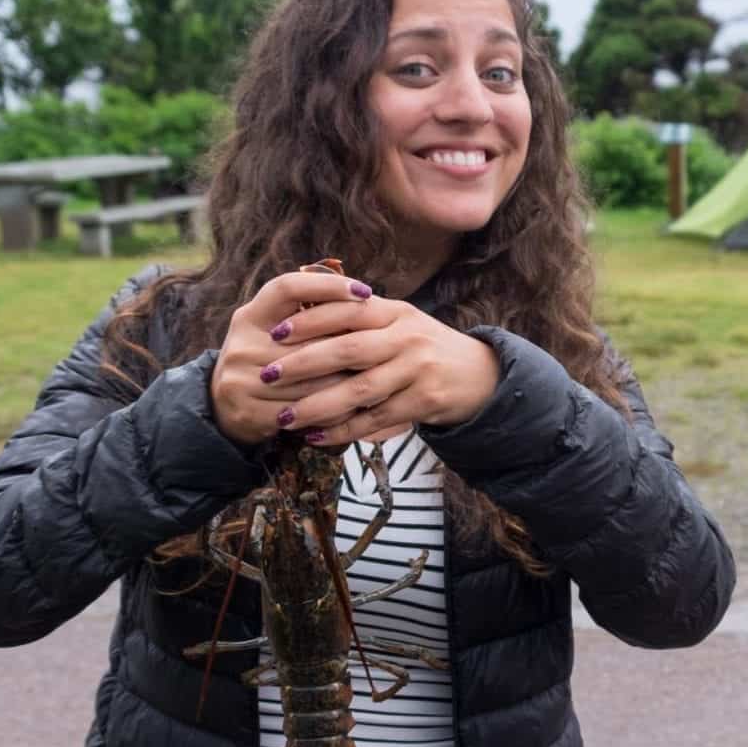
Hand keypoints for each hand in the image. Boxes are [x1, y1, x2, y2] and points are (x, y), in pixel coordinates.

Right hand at [209, 268, 376, 446]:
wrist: (223, 408)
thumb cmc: (265, 361)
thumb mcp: (272, 331)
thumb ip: (306, 316)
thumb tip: (363, 297)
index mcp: (249, 316)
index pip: (287, 288)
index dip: (327, 286)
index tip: (365, 291)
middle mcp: (241, 344)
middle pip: (308, 340)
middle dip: (350, 345)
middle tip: (387, 344)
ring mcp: (241, 379)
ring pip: (311, 381)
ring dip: (348, 384)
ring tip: (379, 379)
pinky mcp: (249, 412)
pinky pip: (303, 412)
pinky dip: (332, 413)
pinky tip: (354, 409)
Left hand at [233, 283, 499, 447]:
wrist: (480, 376)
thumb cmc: (425, 349)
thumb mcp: (400, 323)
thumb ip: (361, 318)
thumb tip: (302, 313)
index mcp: (395, 312)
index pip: (347, 310)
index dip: (309, 320)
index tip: (275, 333)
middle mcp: (408, 337)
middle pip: (348, 349)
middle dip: (303, 363)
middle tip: (268, 374)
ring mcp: (418, 369)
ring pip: (360, 390)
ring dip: (318, 405)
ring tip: (286, 417)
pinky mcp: (426, 400)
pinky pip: (377, 419)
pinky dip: (344, 430)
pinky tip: (316, 436)